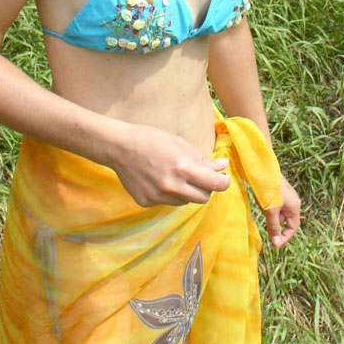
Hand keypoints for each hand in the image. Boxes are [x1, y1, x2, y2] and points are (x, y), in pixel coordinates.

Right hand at [111, 123, 230, 207]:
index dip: (223, 182)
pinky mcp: (147, 202)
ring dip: (187, 191)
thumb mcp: (180, 144)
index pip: (214, 184)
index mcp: (182, 168)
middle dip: (206, 188)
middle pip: (203, 198)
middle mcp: (172, 186)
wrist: (120, 147)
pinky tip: (158, 179)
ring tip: (174, 174)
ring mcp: (158, 196)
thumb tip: (223, 167)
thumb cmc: (151, 140)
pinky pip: (167, 202)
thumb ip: (202, 159)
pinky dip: (169, 194)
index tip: (223, 178)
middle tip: (200, 176)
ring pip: (185, 201)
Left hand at [261, 175, 300, 248]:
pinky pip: (274, 206)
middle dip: (277, 228)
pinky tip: (261, 207)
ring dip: (271, 218)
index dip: (284, 238)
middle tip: (267, 234)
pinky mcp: (277, 192)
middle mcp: (292, 202)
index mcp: (295, 207)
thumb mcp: (271, 211)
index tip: (274, 245)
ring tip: (263, 215)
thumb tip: (276, 243)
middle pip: (286, 221)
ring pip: (279, 213)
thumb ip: (274, 227)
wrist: (261, 169)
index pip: (293, 228)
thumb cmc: (268, 190)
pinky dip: (268, 210)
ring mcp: (285, 196)